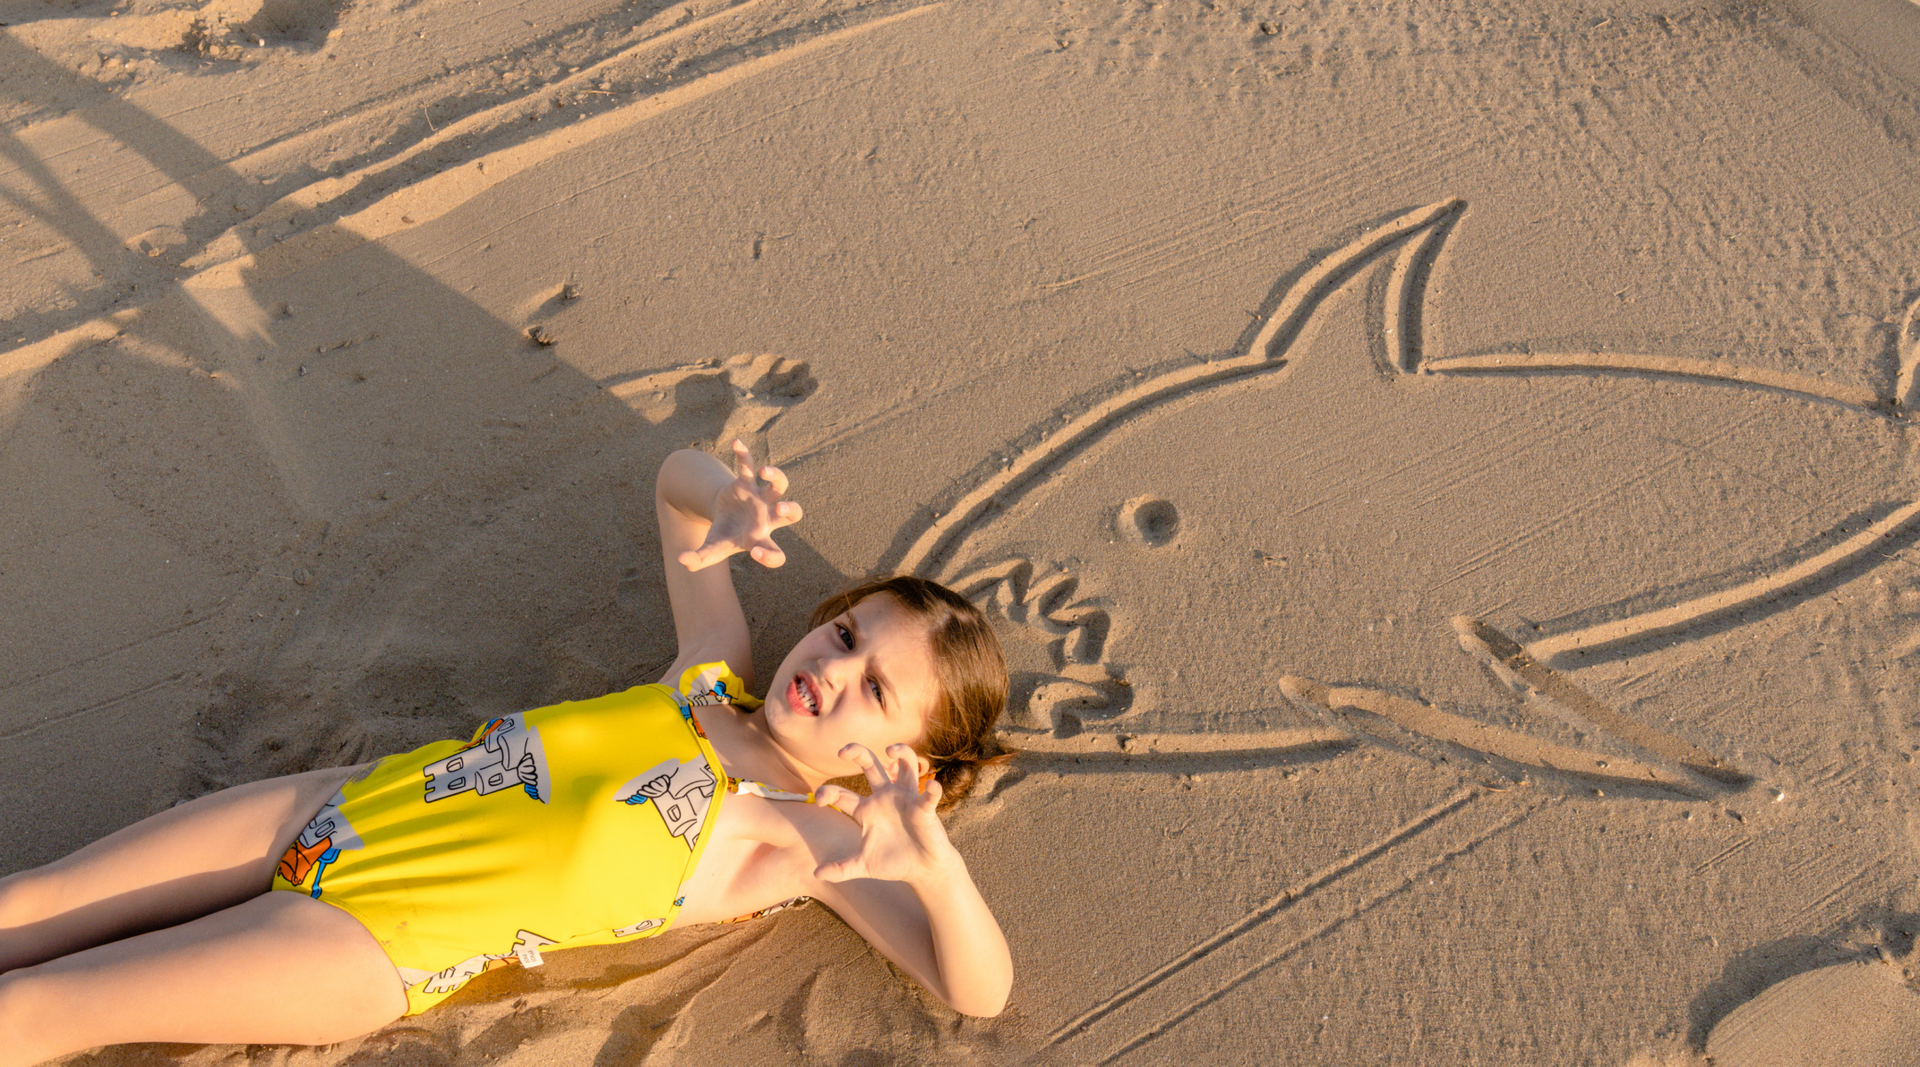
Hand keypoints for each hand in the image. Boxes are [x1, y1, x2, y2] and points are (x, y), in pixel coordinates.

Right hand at [677, 440, 802, 571]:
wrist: (725, 516)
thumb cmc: (723, 537)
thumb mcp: (711, 550)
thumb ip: (698, 560)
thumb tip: (681, 561)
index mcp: (760, 539)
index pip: (776, 555)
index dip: (770, 557)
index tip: (754, 552)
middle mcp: (767, 518)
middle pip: (793, 514)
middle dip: (790, 510)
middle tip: (780, 508)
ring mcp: (760, 498)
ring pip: (780, 484)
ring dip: (776, 476)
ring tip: (763, 471)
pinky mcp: (747, 483)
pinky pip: (749, 465)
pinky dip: (744, 454)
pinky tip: (736, 443)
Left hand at [812, 743, 959, 886]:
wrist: (922, 870)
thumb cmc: (892, 862)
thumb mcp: (862, 866)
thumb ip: (841, 869)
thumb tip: (816, 874)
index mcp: (866, 809)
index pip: (842, 794)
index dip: (828, 793)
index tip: (820, 799)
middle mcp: (884, 797)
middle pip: (870, 765)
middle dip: (857, 753)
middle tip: (843, 750)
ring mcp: (905, 799)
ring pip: (905, 765)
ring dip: (902, 753)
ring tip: (891, 750)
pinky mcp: (924, 809)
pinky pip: (929, 795)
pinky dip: (932, 790)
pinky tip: (933, 786)